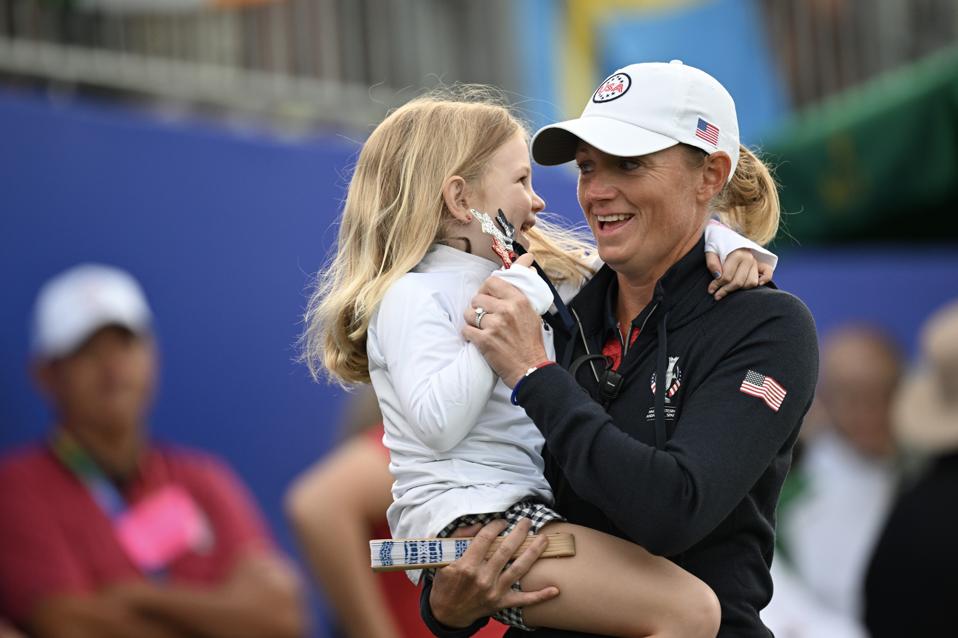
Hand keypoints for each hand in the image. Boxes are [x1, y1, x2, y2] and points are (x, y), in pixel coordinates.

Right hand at [429, 518, 558, 627]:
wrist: (447, 613)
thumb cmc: (445, 584)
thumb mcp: (443, 559)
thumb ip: (459, 538)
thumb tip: (477, 525)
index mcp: (466, 565)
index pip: (485, 539)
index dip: (495, 526)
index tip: (502, 521)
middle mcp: (482, 578)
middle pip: (506, 550)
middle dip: (519, 533)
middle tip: (527, 521)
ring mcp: (494, 591)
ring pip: (519, 569)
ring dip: (533, 553)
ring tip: (544, 539)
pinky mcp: (501, 603)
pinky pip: (523, 599)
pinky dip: (540, 596)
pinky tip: (555, 589)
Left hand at [463, 254, 548, 386]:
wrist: (531, 369)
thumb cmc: (532, 342)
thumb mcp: (533, 311)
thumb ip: (524, 287)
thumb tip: (527, 259)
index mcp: (519, 300)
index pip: (493, 281)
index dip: (486, 289)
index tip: (488, 296)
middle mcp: (506, 310)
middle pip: (478, 297)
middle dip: (478, 307)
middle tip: (485, 316)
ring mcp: (494, 325)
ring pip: (469, 313)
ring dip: (472, 321)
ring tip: (481, 328)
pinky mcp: (484, 340)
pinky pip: (466, 330)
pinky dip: (469, 334)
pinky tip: (478, 338)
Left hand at [706, 248, 770, 300]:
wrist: (727, 237)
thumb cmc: (718, 246)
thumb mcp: (711, 251)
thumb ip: (712, 262)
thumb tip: (717, 276)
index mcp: (736, 254)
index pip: (727, 277)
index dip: (717, 285)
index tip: (711, 290)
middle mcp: (748, 259)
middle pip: (738, 282)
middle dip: (726, 290)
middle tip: (717, 295)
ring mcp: (756, 262)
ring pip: (751, 283)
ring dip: (739, 289)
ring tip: (729, 289)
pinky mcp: (762, 265)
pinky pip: (768, 275)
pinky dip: (764, 281)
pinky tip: (753, 285)